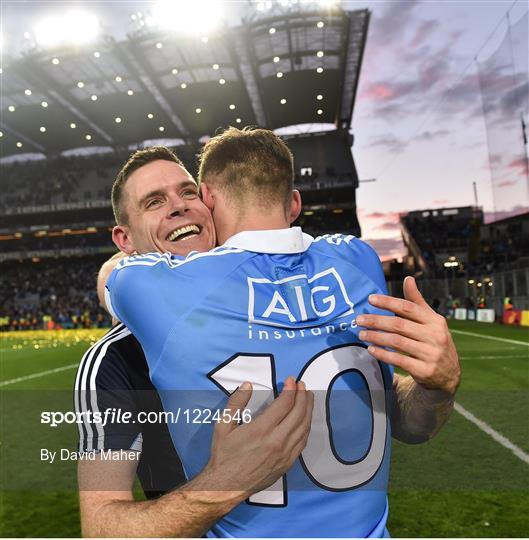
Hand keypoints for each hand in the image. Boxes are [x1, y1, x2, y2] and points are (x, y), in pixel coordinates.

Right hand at [204, 376, 313, 497]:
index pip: (284, 404)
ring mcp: (285, 454)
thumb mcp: (223, 425)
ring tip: (307, 397)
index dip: (290, 389)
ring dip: (308, 409)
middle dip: (302, 395)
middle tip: (302, 384)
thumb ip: (236, 402)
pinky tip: (305, 419)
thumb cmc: (223, 455)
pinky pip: (302, 442)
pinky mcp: (287, 464)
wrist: (225, 486)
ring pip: (304, 427)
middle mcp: (277, 441)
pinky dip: (306, 427)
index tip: (291, 380)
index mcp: (262, 429)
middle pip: (298, 413)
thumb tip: (247, 385)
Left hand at [356, 276, 460, 395]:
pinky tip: (371, 349)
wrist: (449, 374)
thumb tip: (408, 279)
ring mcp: (431, 354)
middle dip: (376, 321)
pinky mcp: (425, 371)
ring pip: (397, 342)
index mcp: (435, 320)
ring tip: (362, 334)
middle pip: (400, 325)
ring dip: (376, 337)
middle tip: (359, 320)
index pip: (408, 307)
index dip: (388, 302)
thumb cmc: (433, 341)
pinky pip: (399, 360)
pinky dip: (383, 354)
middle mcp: (435, 336)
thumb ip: (416, 301)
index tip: (370, 299)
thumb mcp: (430, 320)